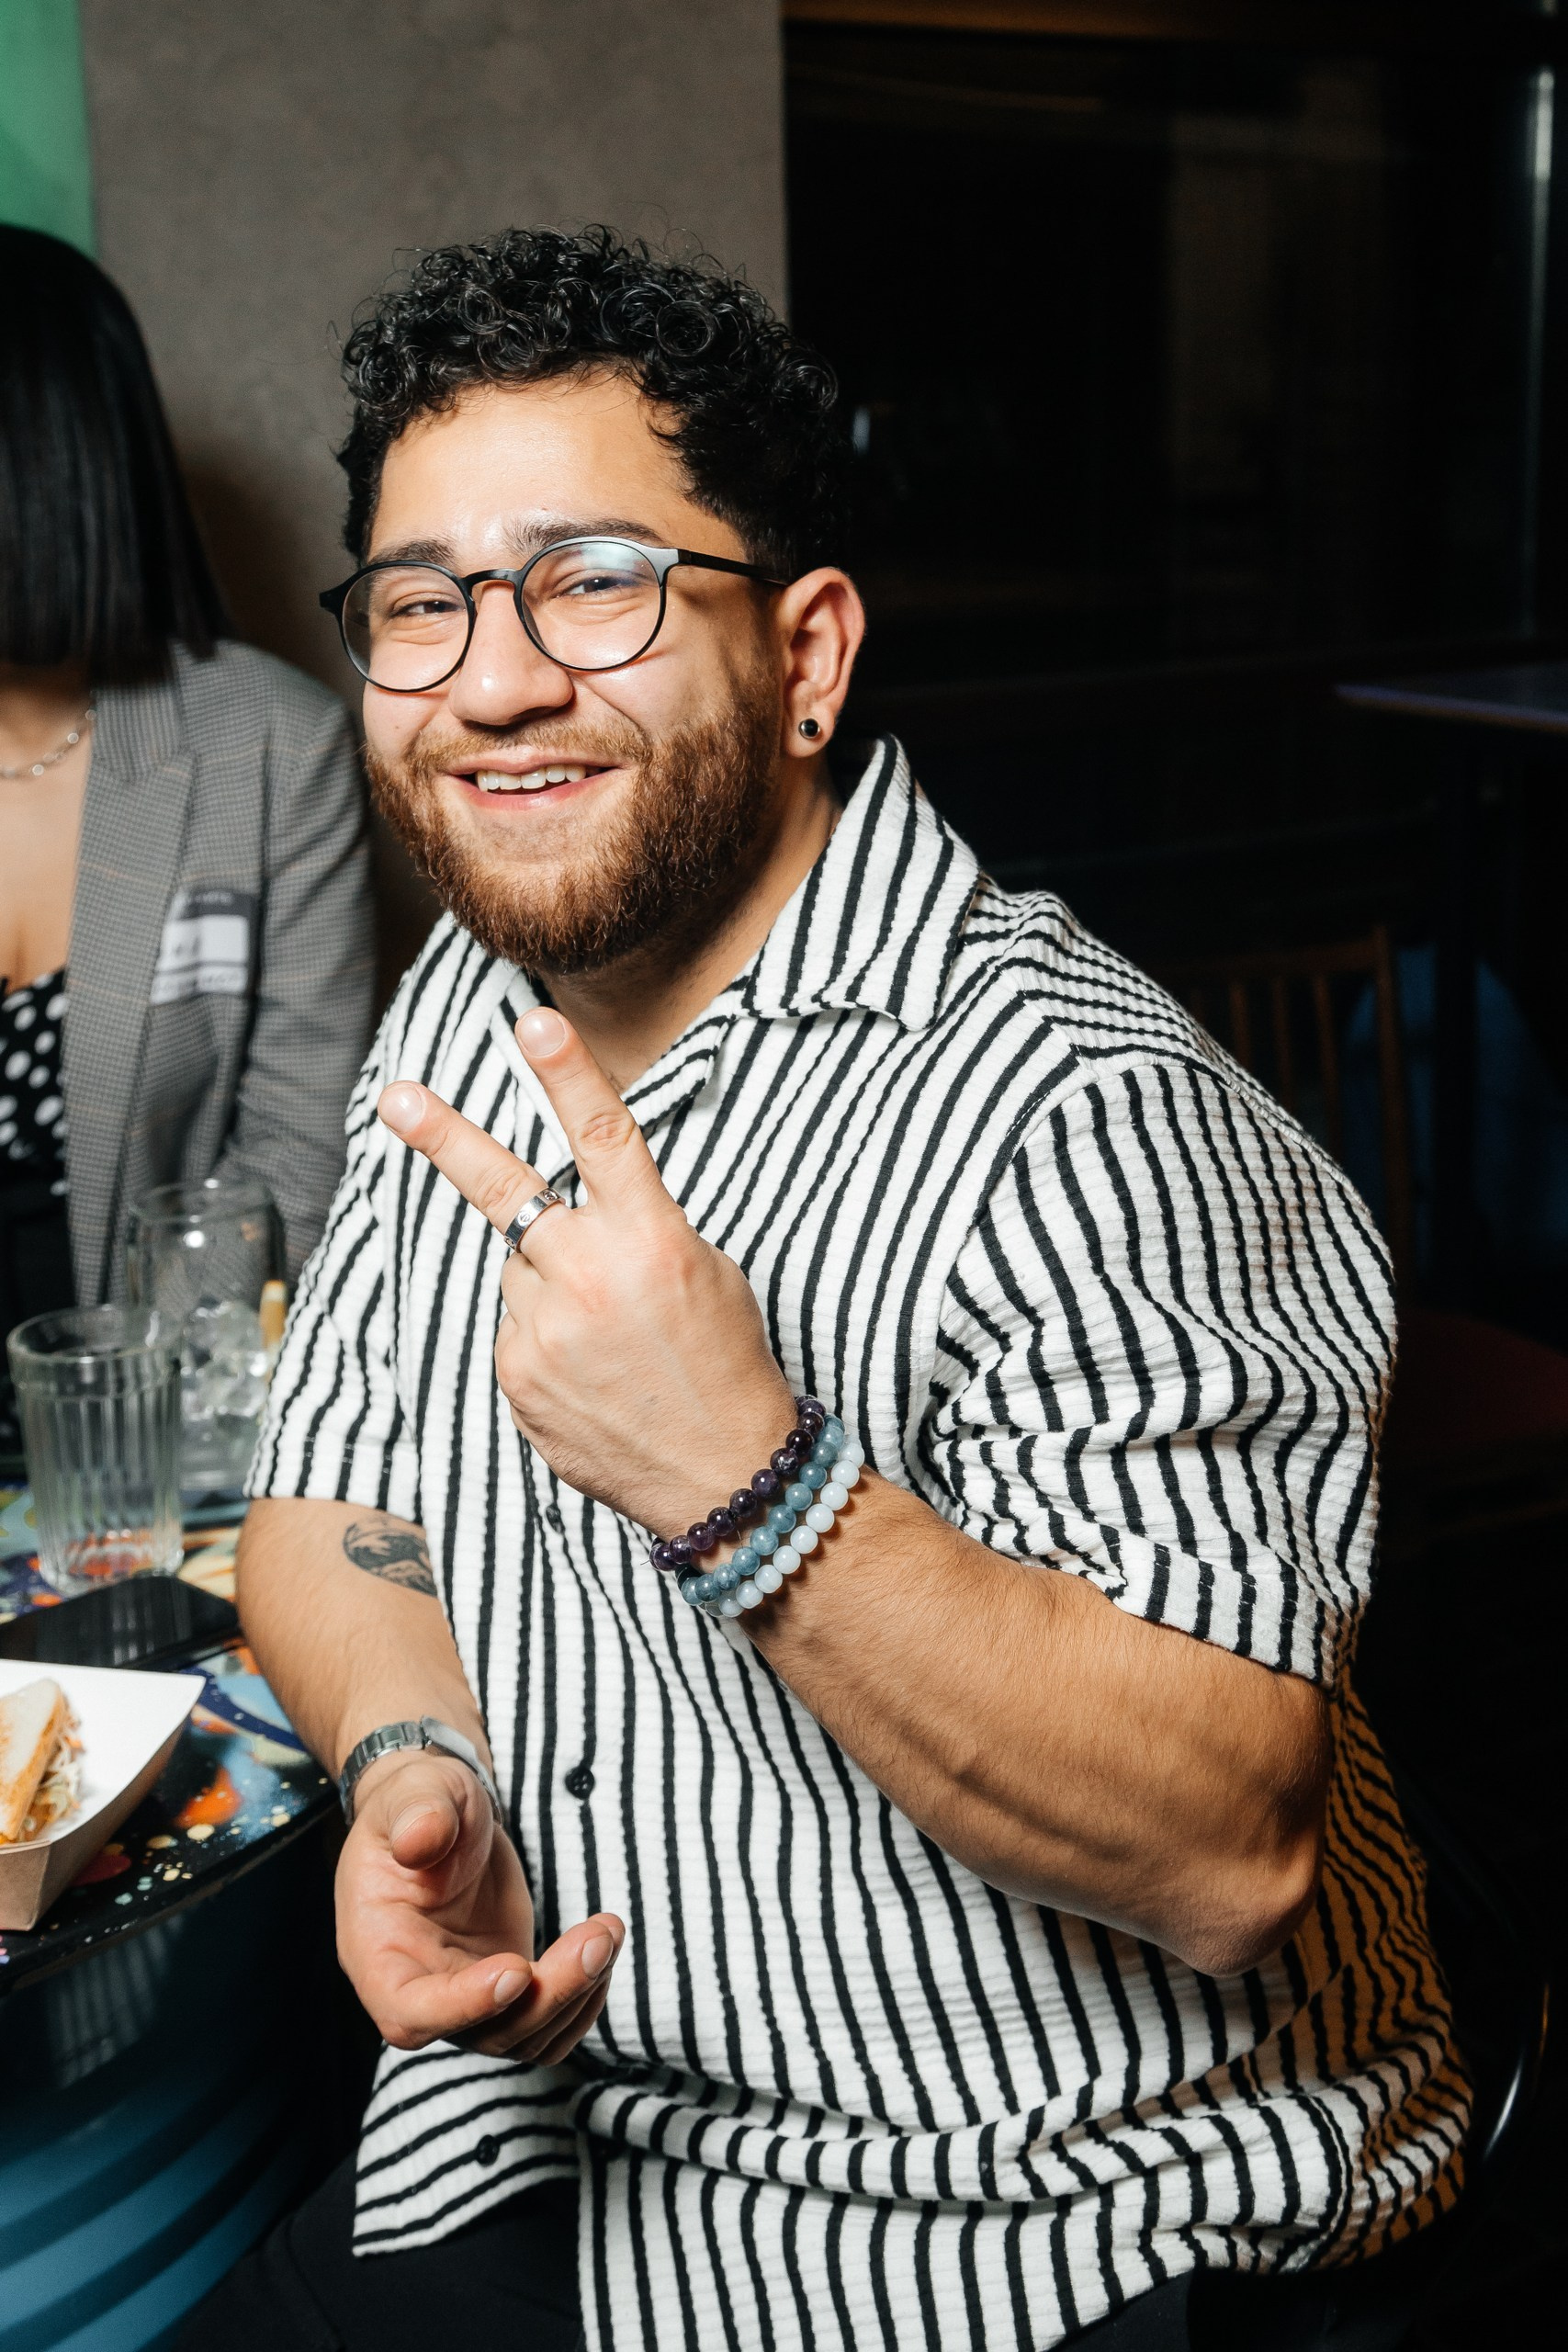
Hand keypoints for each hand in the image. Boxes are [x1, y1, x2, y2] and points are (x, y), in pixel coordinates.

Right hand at [337, 1749, 623, 2060]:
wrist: (445, 1814)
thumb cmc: (422, 1802)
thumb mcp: (417, 1792)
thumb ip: (417, 1815)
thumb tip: (420, 1839)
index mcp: (378, 1954)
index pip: (411, 2011)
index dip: (464, 2006)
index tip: (517, 1969)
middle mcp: (421, 1990)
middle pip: (487, 2033)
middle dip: (550, 1995)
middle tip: (597, 1939)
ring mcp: (469, 1996)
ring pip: (527, 2036)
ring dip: (578, 1994)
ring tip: (607, 1931)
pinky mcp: (509, 1988)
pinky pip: (550, 2021)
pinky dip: (585, 1995)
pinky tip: (601, 1944)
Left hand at [377, 1008, 795, 1533]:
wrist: (723, 1476)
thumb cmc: (724, 1363)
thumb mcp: (706, 1271)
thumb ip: (634, 1230)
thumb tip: (569, 1215)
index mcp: (653, 1240)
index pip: (603, 1136)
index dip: (565, 1073)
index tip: (530, 1022)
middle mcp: (592, 1278)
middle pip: (508, 1191)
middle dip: (445, 1137)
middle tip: (398, 1096)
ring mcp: (546, 1330)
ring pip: (519, 1270)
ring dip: (550, 1284)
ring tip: (607, 1337)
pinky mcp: (517, 1377)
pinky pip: (515, 1329)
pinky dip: (544, 1340)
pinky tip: (590, 1373)